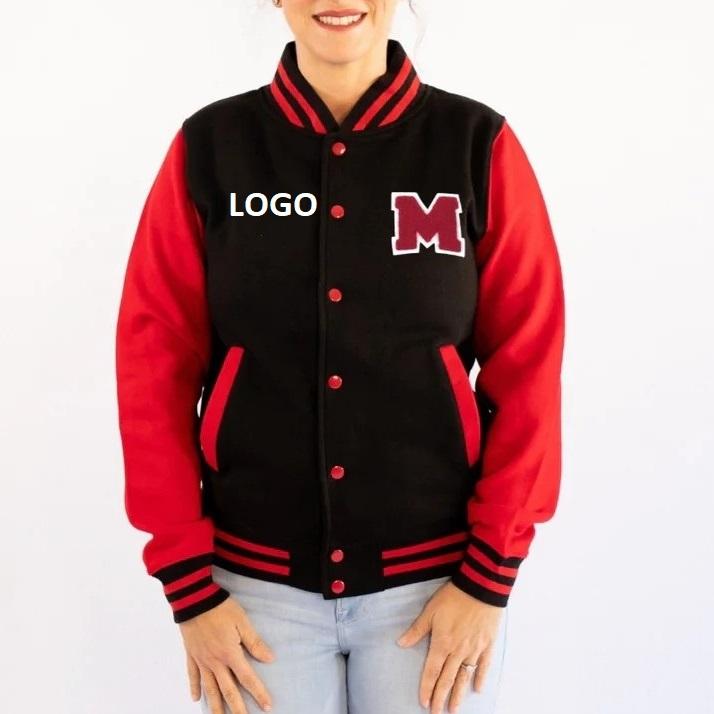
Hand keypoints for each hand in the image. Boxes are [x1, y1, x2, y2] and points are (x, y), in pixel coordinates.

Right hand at [180, 596, 274, 713]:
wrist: (195, 599)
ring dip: (215, 706)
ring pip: (209, 688)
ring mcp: (201, 660)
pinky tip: (196, 699)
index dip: (258, 693)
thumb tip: (270, 659)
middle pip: (227, 690)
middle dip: (236, 709)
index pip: (247, 679)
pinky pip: (192, 675)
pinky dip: (194, 688)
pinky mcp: (191, 655)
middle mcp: (215, 662)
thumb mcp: (242, 622)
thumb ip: (254, 642)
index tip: (267, 706)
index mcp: (230, 654)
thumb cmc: (220, 608)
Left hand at [396, 581, 502, 713]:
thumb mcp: (430, 611)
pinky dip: (480, 677)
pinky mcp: (487, 644)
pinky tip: (477, 689)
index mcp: (442, 643)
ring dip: (459, 694)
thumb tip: (401, 643)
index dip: (427, 688)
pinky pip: (484, 665)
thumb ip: (417, 630)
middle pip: (448, 679)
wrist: (480, 587)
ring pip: (465, 677)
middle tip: (437, 713)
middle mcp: (458, 651)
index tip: (424, 703)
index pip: (432, 671)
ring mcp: (474, 649)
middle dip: (441, 697)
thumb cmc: (453, 597)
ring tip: (454, 709)